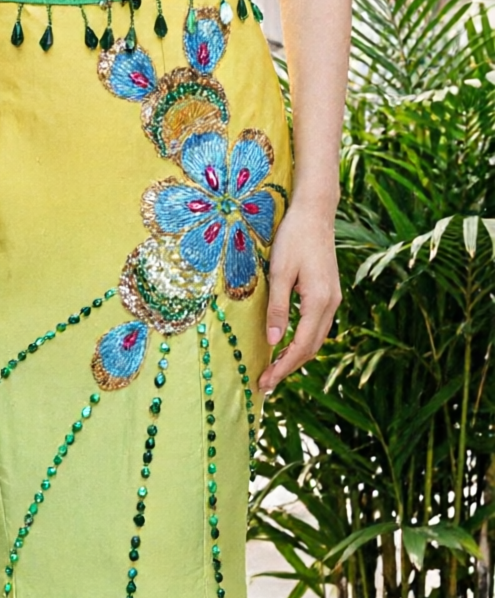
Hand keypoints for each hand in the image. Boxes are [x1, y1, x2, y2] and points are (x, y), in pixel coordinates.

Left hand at [260, 198, 341, 392]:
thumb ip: (277, 308)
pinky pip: (316, 326)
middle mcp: (332, 303)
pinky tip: (287, 346)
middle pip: (311, 347)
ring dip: (296, 357)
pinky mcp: (328, 293)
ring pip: (316, 338)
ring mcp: (333, 298)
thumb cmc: (293, 238)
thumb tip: (273, 342)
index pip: (301, 346)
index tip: (265, 383)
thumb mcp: (279, 273)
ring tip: (274, 371)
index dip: (283, 367)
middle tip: (265, 384)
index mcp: (319, 301)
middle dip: (288, 368)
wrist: (315, 213)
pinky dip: (302, 342)